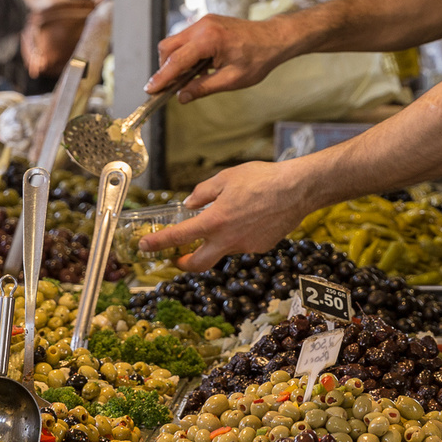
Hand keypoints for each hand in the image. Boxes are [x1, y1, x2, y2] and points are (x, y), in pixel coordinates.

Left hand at [138, 160, 315, 271]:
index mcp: (215, 221)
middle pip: (198, 264)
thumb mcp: (226, 177)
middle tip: (176, 257)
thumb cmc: (262, 179)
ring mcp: (245, 246)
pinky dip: (239, 234)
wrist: (297, 189)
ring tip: (230, 215)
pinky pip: (243, 243)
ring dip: (217, 240)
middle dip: (183, 264)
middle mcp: (228, 239)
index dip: (158, 244)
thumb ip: (203, 192)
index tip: (144, 246)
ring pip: (223, 249)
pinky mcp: (261, 247)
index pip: (178, 237)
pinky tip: (251, 217)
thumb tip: (190, 204)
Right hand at [147, 14, 293, 102]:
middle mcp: (203, 26)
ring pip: (175, 42)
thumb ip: (203, 88)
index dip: (162, 77)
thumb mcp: (232, 80)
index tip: (150, 89)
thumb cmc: (258, 58)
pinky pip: (186, 39)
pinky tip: (197, 68)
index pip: (177, 60)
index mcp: (210, 39)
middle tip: (170, 87)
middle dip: (165, 68)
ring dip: (175, 61)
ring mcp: (204, 22)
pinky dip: (185, 54)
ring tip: (189, 79)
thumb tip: (181, 97)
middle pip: (168, 47)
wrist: (274, 38)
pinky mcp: (206, 23)